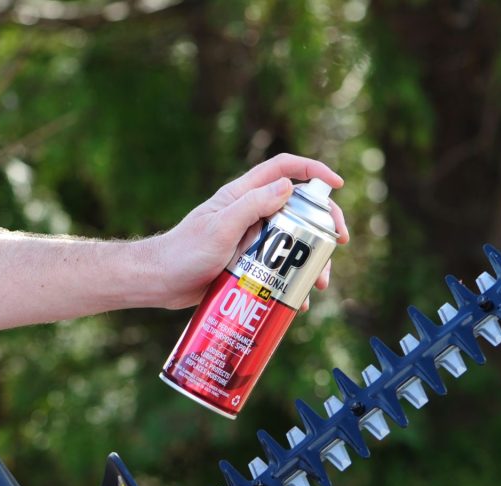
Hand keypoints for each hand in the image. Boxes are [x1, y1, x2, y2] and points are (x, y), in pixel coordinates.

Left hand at [141, 153, 348, 309]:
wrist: (161, 282)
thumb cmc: (184, 252)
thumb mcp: (221, 228)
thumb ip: (252, 206)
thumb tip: (289, 187)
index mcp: (244, 195)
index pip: (284, 170)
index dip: (314, 172)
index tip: (338, 186)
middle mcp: (252, 213)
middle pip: (299, 209)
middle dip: (324, 225)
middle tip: (340, 242)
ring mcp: (252, 239)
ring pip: (294, 243)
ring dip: (312, 261)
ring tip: (319, 285)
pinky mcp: (251, 264)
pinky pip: (280, 269)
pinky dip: (295, 283)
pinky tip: (300, 301)